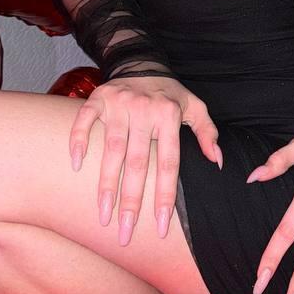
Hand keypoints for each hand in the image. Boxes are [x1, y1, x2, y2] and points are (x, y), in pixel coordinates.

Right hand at [69, 75, 222, 241]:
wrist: (143, 62)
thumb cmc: (170, 94)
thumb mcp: (196, 108)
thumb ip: (208, 133)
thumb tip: (216, 161)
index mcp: (170, 116)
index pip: (168, 164)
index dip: (164, 196)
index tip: (160, 227)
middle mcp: (144, 111)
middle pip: (138, 164)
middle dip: (131, 201)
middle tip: (125, 232)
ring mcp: (119, 104)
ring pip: (111, 150)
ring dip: (106, 185)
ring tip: (103, 215)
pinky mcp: (98, 98)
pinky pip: (84, 121)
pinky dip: (78, 141)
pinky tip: (76, 166)